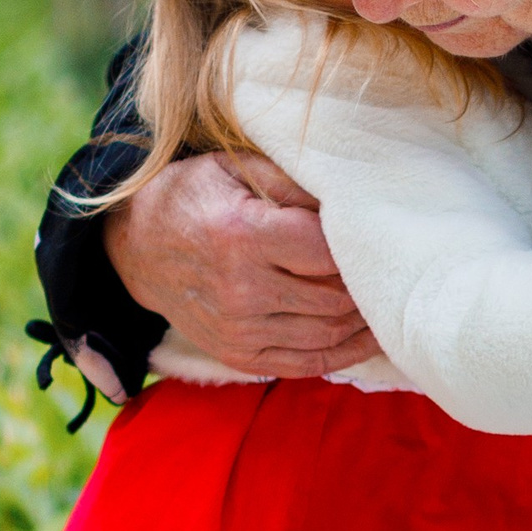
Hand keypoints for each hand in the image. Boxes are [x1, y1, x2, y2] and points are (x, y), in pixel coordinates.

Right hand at [102, 151, 377, 378]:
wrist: (137, 246)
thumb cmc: (194, 197)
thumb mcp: (235, 167)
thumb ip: (294, 182)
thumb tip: (352, 201)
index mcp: (243, 235)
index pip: (328, 253)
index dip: (361, 248)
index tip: (380, 238)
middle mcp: (241, 290)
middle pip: (334, 297)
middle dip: (369, 286)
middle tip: (394, 270)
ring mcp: (238, 329)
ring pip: (327, 333)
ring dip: (364, 321)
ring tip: (389, 301)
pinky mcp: (238, 355)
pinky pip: (307, 363)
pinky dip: (346, 352)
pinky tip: (369, 336)